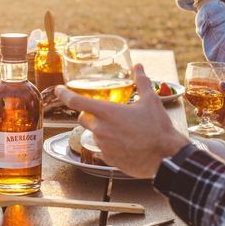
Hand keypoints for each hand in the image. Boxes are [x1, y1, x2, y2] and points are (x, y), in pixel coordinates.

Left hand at [55, 64, 188, 177]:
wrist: (166, 157)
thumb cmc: (158, 128)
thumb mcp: (151, 101)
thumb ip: (141, 82)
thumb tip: (139, 67)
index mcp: (107, 112)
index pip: (77, 102)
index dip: (64, 94)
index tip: (58, 90)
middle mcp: (101, 129)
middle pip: (83, 118)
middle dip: (89, 114)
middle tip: (106, 114)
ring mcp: (102, 145)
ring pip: (93, 134)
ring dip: (102, 130)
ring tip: (122, 131)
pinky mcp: (107, 159)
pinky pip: (101, 149)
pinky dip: (108, 145)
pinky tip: (124, 144)